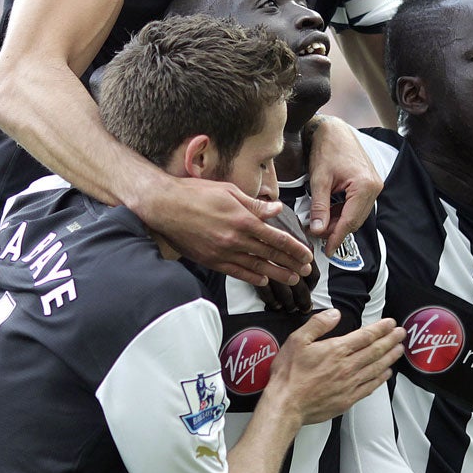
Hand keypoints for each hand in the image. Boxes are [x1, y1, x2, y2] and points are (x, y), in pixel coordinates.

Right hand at [146, 176, 314, 287]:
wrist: (165, 206)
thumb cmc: (196, 193)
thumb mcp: (229, 191)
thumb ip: (255, 204)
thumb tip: (276, 209)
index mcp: (244, 220)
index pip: (278, 239)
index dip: (295, 249)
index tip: (307, 256)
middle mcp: (236, 239)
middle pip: (271, 255)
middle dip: (291, 264)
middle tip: (306, 272)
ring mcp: (223, 252)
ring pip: (257, 267)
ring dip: (277, 275)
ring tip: (292, 280)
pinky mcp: (211, 260)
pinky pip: (236, 272)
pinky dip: (252, 277)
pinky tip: (263, 281)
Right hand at [267, 312, 405, 424]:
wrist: (286, 404)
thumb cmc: (289, 373)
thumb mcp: (297, 340)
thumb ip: (318, 324)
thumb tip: (335, 314)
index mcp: (336, 350)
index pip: (365, 336)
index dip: (380, 328)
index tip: (391, 323)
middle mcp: (347, 366)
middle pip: (375, 351)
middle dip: (390, 340)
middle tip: (402, 333)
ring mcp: (350, 384)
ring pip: (376, 368)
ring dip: (390, 357)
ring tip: (400, 350)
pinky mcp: (348, 399)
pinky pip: (370, 386)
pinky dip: (381, 378)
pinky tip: (386, 373)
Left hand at [306, 117, 381, 257]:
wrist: (334, 129)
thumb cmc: (326, 148)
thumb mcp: (319, 180)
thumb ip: (319, 207)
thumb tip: (317, 230)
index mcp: (365, 186)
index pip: (350, 220)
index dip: (336, 238)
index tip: (327, 251)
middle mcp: (374, 187)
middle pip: (355, 220)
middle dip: (336, 230)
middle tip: (317, 237)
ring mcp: (374, 185)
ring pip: (356, 214)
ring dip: (339, 222)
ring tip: (319, 225)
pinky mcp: (369, 184)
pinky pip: (356, 205)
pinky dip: (343, 212)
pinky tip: (328, 214)